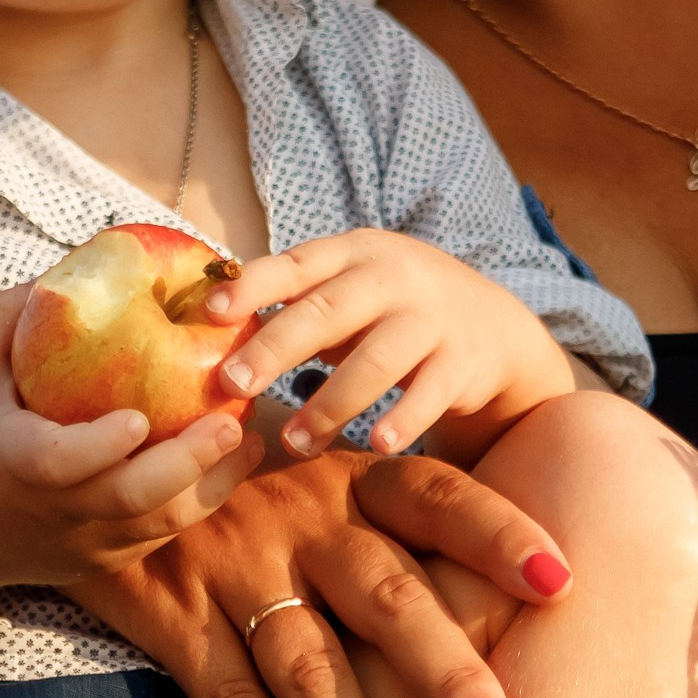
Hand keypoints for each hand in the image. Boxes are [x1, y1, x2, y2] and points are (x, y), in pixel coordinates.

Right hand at [0, 287, 258, 590]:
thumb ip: (15, 315)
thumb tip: (80, 261)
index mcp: (15, 463)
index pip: (60, 463)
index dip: (101, 447)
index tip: (140, 418)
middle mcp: (55, 512)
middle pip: (130, 501)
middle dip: (187, 464)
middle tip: (232, 422)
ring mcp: (87, 542)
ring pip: (161, 526)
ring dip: (214, 484)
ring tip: (251, 438)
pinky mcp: (111, 559)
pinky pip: (166, 533)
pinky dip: (204, 497)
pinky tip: (235, 459)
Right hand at [74, 448, 574, 697]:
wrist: (98, 460)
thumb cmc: (250, 480)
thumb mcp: (322, 472)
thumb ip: (402, 521)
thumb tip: (535, 578)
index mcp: (350, 477)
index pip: (438, 497)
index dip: (499, 535)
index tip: (563, 585)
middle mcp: (299, 517)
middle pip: (385, 597)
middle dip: (445, 673)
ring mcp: (233, 566)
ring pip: (308, 669)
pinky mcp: (174, 614)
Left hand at [206, 230, 575, 463]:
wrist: (493, 327)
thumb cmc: (393, 310)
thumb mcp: (352, 287)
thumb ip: (296, 300)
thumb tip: (205, 326)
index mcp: (355, 253)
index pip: (296, 264)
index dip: (253, 286)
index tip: (210, 314)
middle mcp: (394, 278)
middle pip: (328, 312)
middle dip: (276, 347)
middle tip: (232, 385)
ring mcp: (433, 319)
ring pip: (375, 361)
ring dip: (329, 403)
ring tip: (293, 440)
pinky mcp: (465, 361)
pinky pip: (429, 394)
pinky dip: (403, 420)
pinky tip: (376, 444)